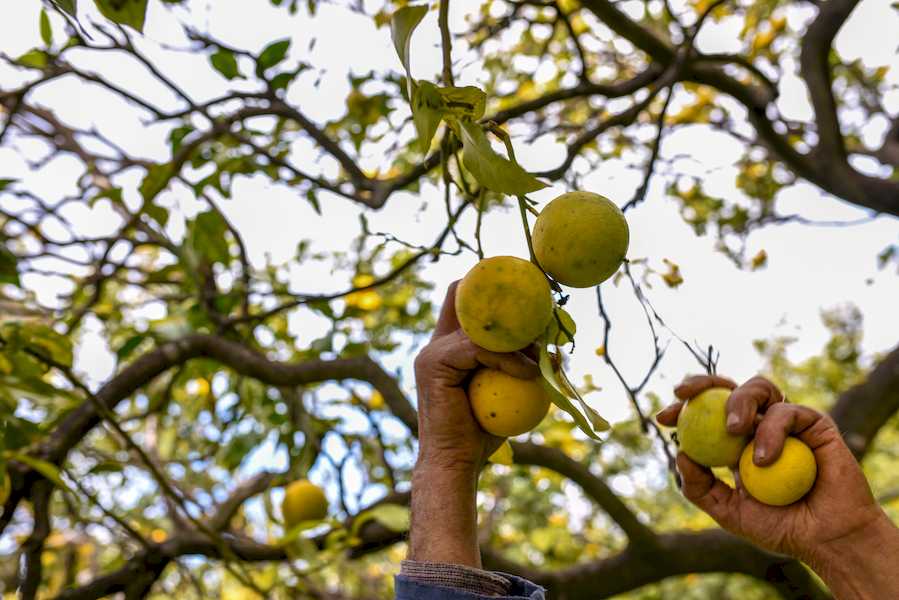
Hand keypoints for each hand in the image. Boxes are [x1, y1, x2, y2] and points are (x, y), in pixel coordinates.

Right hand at [408, 281, 538, 567]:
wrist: (454, 463)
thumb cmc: (482, 435)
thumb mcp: (507, 394)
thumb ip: (518, 367)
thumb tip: (554, 350)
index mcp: (450, 349)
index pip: (469, 305)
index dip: (497, 296)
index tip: (535, 302)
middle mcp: (436, 344)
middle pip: (463, 293)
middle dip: (501, 299)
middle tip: (540, 313)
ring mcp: (432, 352)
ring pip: (479, 323)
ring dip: (515, 336)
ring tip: (542, 353)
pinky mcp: (434, 364)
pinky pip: (479, 348)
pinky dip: (508, 358)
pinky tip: (529, 372)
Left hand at [657, 375, 886, 567]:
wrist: (827, 539)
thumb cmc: (780, 528)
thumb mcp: (728, 512)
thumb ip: (699, 488)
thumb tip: (680, 454)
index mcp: (734, 443)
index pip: (705, 414)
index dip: (682, 409)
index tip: (662, 417)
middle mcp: (759, 426)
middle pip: (728, 388)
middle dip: (702, 383)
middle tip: (684, 394)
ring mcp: (786, 421)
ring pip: (758, 387)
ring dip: (739, 401)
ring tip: (734, 428)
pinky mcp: (813, 423)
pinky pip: (786, 411)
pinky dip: (771, 431)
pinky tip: (764, 458)